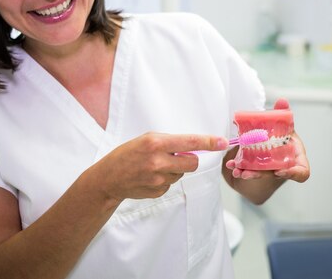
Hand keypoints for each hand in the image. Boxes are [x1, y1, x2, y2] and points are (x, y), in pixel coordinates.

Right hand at [94, 133, 227, 201]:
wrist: (108, 178)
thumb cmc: (127, 154)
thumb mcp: (146, 139)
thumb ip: (169, 142)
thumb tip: (192, 148)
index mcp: (155, 143)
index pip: (189, 142)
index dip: (209, 142)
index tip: (223, 142)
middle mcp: (158, 161)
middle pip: (192, 162)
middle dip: (189, 159)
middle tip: (176, 157)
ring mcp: (158, 179)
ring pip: (181, 174)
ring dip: (174, 170)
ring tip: (155, 167)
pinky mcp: (157, 192)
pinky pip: (171, 184)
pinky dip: (165, 180)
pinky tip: (151, 177)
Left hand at [225, 98, 309, 182]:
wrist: (274, 140)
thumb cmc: (284, 135)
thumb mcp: (285, 124)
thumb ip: (283, 114)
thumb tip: (282, 100)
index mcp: (296, 157)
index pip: (302, 172)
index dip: (293, 174)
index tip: (279, 171)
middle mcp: (285, 165)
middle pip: (274, 175)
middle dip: (260, 174)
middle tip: (246, 173)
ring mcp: (271, 169)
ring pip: (260, 174)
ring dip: (247, 173)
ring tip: (236, 170)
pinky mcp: (258, 168)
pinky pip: (249, 169)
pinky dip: (240, 167)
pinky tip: (231, 164)